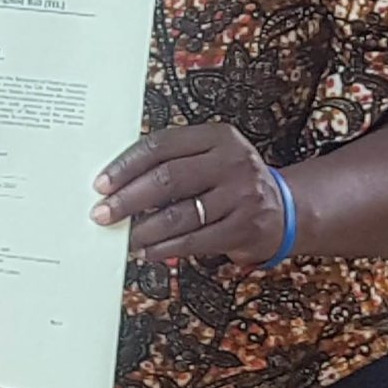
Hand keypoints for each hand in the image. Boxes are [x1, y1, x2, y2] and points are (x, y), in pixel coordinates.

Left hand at [92, 121, 285, 265]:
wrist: (286, 208)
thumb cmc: (232, 181)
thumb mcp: (212, 156)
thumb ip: (174, 160)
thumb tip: (118, 183)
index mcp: (218, 136)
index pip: (162, 145)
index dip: (126, 165)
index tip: (101, 183)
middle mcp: (233, 162)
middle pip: (168, 179)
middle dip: (128, 199)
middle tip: (103, 213)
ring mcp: (242, 196)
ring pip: (179, 214)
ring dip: (144, 229)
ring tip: (124, 236)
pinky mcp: (245, 228)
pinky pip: (195, 241)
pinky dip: (165, 249)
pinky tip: (148, 251)